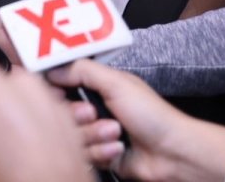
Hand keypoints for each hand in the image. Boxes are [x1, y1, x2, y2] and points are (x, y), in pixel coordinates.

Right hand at [48, 59, 224, 181]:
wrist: (173, 153)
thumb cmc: (153, 116)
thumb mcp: (116, 83)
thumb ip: (82, 70)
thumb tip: (52, 69)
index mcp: (97, 86)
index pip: (61, 84)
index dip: (55, 90)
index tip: (57, 94)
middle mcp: (94, 109)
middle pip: (61, 113)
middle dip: (78, 116)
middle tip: (94, 113)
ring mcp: (96, 133)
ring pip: (71, 136)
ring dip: (93, 135)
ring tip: (115, 133)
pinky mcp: (99, 155)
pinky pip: (83, 155)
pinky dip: (101, 152)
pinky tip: (118, 148)